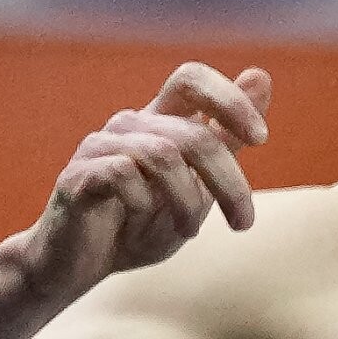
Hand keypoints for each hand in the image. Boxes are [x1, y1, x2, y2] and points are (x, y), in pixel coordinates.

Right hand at [14, 64, 270, 303]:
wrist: (83, 262)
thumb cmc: (141, 223)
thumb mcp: (199, 183)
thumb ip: (227, 137)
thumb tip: (260, 75)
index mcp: (158, 123)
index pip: (190, 79)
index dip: (229, 99)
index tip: (260, 138)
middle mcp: (129, 125)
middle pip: (194, 135)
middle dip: (230, 184)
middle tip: (243, 223)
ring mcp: (100, 147)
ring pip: (163, 156)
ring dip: (189, 203)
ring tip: (188, 231)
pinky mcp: (77, 175)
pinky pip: (122, 174)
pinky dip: (145, 203)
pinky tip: (140, 218)